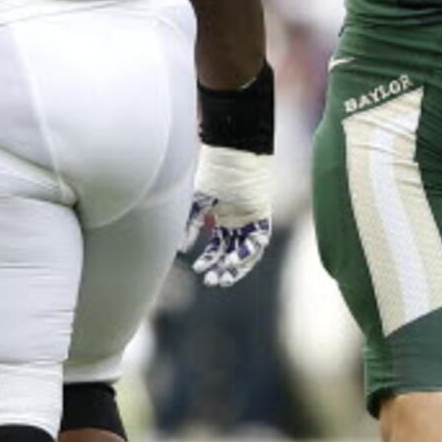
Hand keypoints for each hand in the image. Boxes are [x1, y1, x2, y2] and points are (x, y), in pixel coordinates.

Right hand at [184, 145, 273, 287]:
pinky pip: (257, 242)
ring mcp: (250, 222)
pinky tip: (232, 261)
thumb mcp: (197, 204)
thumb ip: (189, 226)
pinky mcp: (261, 218)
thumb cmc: (213, 177)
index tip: (198, 270)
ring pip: (246, 253)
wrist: (231, 159)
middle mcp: (237, 224)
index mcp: (222, 221)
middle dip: (221, 270)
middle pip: (231, 254)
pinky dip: (245, 253)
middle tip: (211, 282)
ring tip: (223, 278)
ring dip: (235, 268)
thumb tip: (181, 249)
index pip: (217, 248)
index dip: (208, 261)